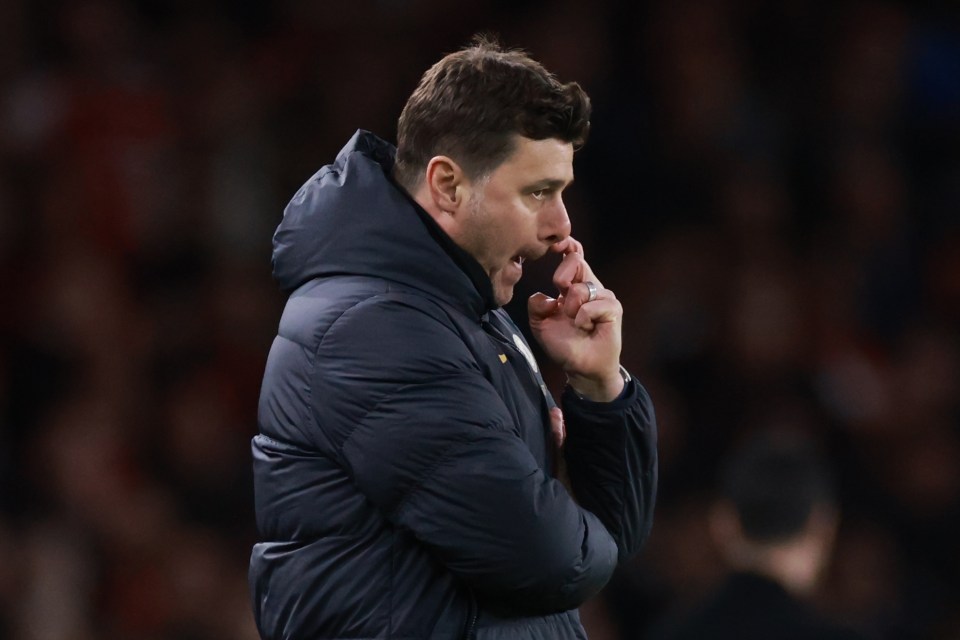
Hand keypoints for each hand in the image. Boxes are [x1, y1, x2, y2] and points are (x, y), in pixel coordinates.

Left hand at [528, 238, 624, 401]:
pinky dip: (584, 317)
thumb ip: (536, 307)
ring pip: (582, 288)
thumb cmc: (564, 345)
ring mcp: (603, 296)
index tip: (554, 245)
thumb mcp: (541, 325)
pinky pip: (593, 304)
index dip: (566, 245)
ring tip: (575, 323)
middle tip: (560, 300)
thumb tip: (545, 296)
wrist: (582, 367)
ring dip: (572, 308)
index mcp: (572, 286)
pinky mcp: (613, 308)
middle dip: (562, 277)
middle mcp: (589, 287)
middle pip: (576, 261)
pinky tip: (585, 327)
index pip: (573, 256)